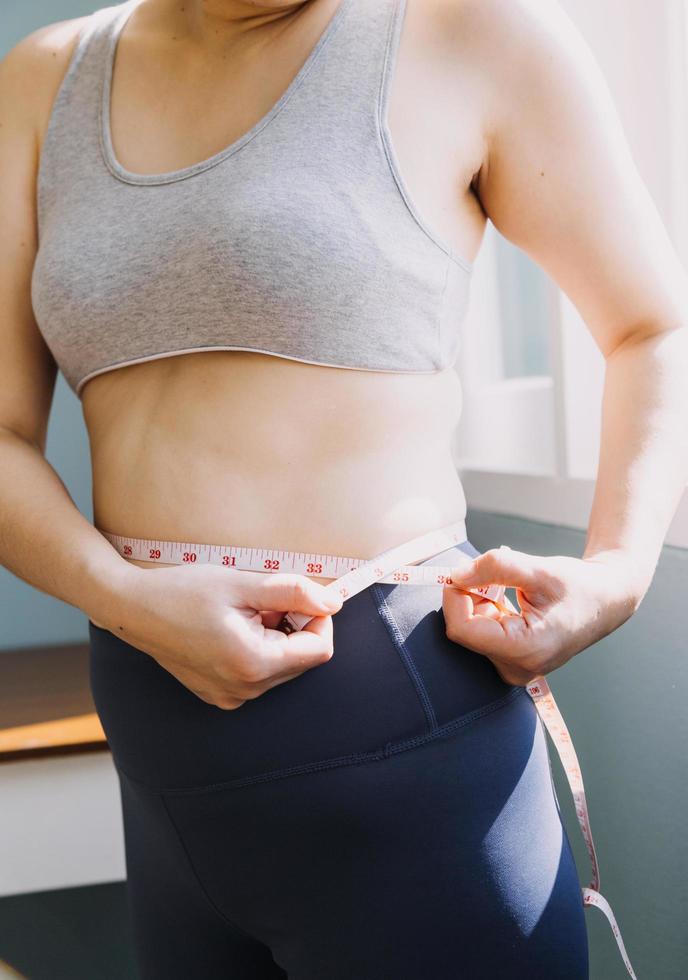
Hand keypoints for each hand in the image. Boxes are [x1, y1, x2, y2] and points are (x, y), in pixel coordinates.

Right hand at [92, 564, 342, 708]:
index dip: (319, 618)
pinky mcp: (219, 694)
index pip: (320, 650)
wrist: (132, 608)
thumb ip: (294, 592)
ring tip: (242, 612)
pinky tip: (231, 627)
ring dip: (275, 636)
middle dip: (294, 626)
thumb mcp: (242, 583)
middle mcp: (244, 690)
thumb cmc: (183, 591)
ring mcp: (230, 697)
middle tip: (262, 600)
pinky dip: (257, 648)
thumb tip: (334, 602)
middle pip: (302, 659)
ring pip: (281, 665)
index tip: (298, 596)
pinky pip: (258, 673)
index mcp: (254, 664)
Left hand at [442, 545, 643, 685]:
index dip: (455, 596)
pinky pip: (482, 634)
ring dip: (480, 602)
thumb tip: (456, 576)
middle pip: (465, 629)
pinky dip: (488, 611)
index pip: (462, 628)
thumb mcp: (538, 570)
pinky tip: (511, 601)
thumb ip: (494, 568)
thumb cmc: (578, 586)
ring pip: (471, 630)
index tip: (464, 572)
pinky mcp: (512, 662)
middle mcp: (517, 667)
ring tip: (511, 588)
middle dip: (470, 597)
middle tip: (495, 576)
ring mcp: (514, 668)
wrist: (605, 601)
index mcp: (525, 649)